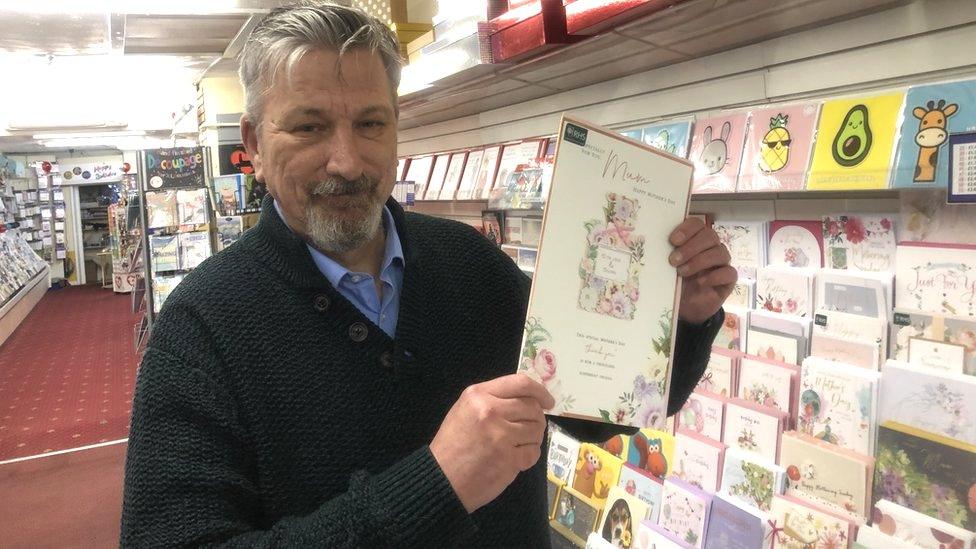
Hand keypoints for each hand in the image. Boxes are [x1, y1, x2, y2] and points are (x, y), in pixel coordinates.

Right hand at [430, 374, 553, 513]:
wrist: (442, 479)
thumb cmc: (453, 444)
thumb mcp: (465, 410)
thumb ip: (492, 399)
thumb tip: (529, 398)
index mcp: (478, 395)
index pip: (520, 382)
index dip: (540, 391)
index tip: (548, 401)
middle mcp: (491, 411)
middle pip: (532, 406)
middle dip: (537, 417)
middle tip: (530, 427)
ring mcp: (501, 436)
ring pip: (537, 429)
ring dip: (533, 437)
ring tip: (519, 444)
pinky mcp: (509, 459)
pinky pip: (534, 452)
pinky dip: (530, 455)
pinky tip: (516, 458)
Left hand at [669, 218, 736, 323]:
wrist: (684, 306)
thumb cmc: (674, 282)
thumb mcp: (665, 268)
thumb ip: (663, 255)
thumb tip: (652, 246)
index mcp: (695, 239)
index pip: (697, 224)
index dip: (686, 229)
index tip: (673, 240)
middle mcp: (711, 247)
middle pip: (709, 235)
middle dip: (691, 247)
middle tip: (673, 260)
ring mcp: (721, 263)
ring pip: (720, 252)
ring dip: (700, 261)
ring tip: (682, 272)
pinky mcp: (729, 280)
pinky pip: (730, 273)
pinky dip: (716, 276)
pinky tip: (701, 282)